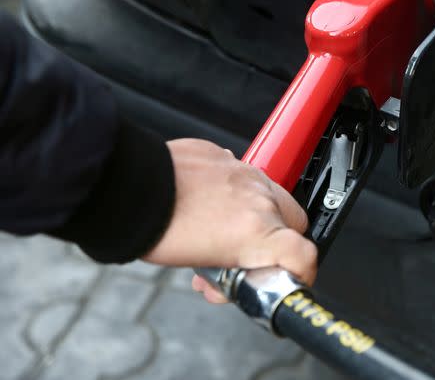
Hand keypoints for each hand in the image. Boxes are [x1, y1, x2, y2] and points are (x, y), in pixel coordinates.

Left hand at [142, 139, 317, 302]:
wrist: (128, 190)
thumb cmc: (158, 230)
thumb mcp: (203, 266)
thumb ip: (233, 267)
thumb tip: (235, 274)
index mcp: (258, 231)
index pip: (304, 255)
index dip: (303, 272)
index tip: (293, 278)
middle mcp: (259, 198)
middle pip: (294, 221)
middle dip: (279, 240)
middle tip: (249, 255)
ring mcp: (244, 173)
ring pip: (270, 195)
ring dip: (256, 215)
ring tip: (223, 230)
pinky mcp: (224, 156)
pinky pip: (242, 176)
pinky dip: (232, 192)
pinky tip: (208, 204)